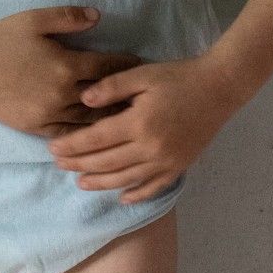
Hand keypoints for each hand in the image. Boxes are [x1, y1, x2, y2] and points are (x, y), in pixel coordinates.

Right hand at [0, 4, 145, 139]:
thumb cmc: (1, 38)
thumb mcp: (35, 19)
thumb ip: (68, 17)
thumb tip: (98, 16)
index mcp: (66, 65)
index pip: (107, 68)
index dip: (126, 65)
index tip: (141, 64)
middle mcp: (62, 93)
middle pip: (104, 98)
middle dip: (124, 95)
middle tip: (144, 97)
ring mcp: (49, 113)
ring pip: (89, 121)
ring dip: (109, 119)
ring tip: (127, 118)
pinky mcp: (36, 126)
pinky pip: (66, 133)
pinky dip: (83, 134)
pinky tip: (96, 135)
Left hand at [46, 54, 238, 202]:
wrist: (220, 88)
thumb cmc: (179, 77)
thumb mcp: (143, 74)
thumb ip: (112, 86)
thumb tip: (83, 100)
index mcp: (139, 123)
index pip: (96, 139)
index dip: (72, 145)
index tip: (52, 148)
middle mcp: (150, 148)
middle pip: (106, 162)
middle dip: (79, 164)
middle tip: (57, 164)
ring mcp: (166, 161)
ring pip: (126, 179)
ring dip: (100, 183)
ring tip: (80, 182)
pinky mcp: (179, 166)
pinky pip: (153, 187)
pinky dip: (137, 195)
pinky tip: (122, 198)